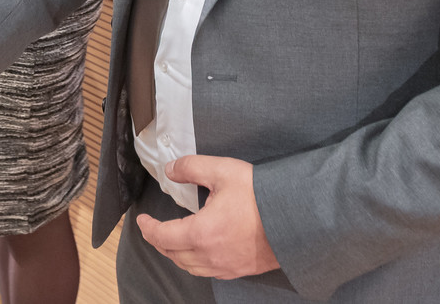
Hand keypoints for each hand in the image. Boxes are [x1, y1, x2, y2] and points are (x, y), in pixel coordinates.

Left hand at [136, 155, 278, 279]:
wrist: (297, 217)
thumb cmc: (261, 195)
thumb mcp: (223, 171)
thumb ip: (191, 168)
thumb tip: (170, 170)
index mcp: (201, 233)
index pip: (162, 237)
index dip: (148, 229)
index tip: (141, 221)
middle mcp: (210, 256)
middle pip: (173, 255)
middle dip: (159, 242)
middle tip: (153, 229)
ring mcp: (226, 266)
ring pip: (190, 267)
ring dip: (176, 254)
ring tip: (172, 241)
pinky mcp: (241, 269)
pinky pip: (209, 272)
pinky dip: (195, 263)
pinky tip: (200, 252)